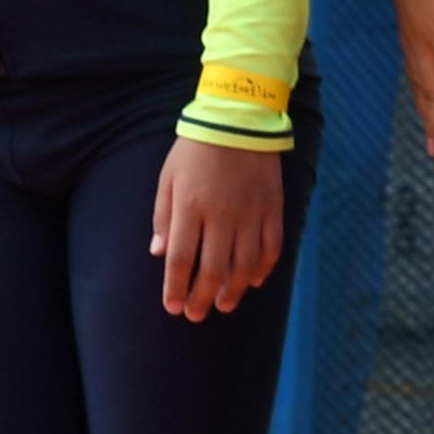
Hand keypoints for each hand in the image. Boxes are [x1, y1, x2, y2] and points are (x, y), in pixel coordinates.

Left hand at [152, 139, 285, 319]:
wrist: (239, 118)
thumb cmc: (195, 149)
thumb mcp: (168, 179)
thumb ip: (163, 217)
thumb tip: (160, 253)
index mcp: (191, 208)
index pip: (182, 260)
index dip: (176, 288)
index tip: (173, 307)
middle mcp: (222, 215)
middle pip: (213, 269)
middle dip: (203, 298)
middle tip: (197, 315)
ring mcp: (251, 212)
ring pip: (245, 263)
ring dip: (235, 289)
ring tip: (225, 304)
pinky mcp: (273, 206)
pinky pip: (272, 244)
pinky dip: (265, 266)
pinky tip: (257, 280)